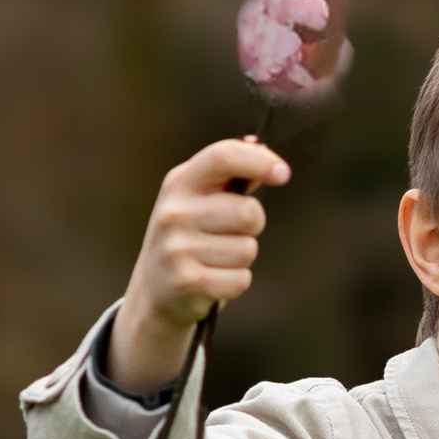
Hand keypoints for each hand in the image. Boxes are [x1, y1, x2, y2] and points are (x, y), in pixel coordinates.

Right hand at [105, 138, 291, 393]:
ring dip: (241, 258)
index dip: (259, 161)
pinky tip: (213, 281)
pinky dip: (235, 283)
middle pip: (249, 212)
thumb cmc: (188, 238)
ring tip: (215, 260)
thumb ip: (229, 177)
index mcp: (179, 183)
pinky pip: (241, 279)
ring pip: (248, 249)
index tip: (283, 174)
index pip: (223, 157)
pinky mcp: (188, 283)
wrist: (154, 292)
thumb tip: (260, 146)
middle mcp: (174, 212)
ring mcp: (177, 248)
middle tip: (229, 234)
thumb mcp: (198, 201)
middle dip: (252, 226)